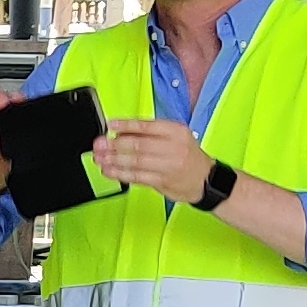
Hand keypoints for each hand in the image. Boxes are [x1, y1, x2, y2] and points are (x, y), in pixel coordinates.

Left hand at [91, 116, 213, 205]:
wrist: (206, 180)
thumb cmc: (188, 156)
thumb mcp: (177, 136)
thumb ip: (151, 133)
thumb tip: (121, 132)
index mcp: (176, 131)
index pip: (147, 126)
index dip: (126, 125)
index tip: (110, 125)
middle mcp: (173, 147)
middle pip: (138, 145)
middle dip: (114, 145)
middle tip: (99, 144)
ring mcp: (168, 166)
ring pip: (135, 162)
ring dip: (114, 160)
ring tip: (99, 158)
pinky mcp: (162, 181)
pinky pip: (137, 177)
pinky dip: (120, 173)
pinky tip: (109, 170)